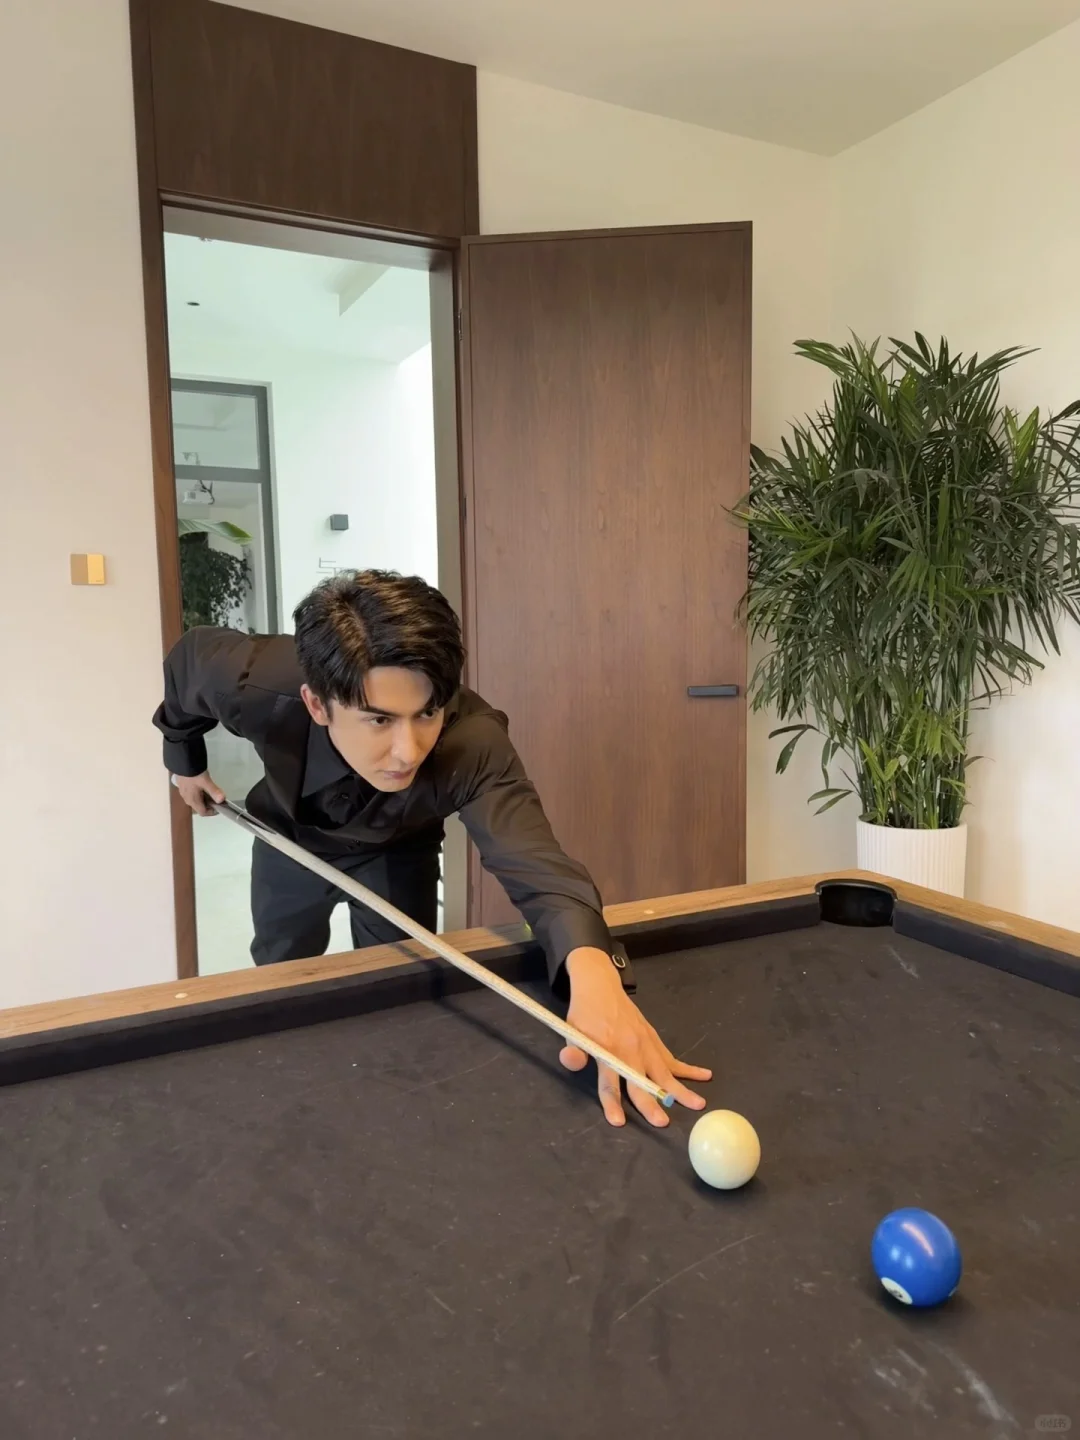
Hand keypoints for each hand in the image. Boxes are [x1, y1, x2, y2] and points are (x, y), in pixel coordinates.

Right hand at [172, 772, 224, 816]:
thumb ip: (214, 791)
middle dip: (209, 805)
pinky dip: (199, 793)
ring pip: (196, 800)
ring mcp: (183, 793)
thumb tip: (222, 800)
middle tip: (217, 797)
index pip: (203, 813)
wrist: (182, 762)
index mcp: (192, 800)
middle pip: (199, 807)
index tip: (220, 807)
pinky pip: (192, 794)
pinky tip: (203, 785)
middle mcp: (187, 799)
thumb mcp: (206, 782)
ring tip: (211, 791)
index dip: (212, 812)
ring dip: (204, 798)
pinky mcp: (183, 786)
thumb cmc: (194, 773)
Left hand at [560, 947, 711, 1127]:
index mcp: (607, 1050)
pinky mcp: (653, 1039)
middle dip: (652, 1103)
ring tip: (698, 1104)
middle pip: (641, 1081)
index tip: (618, 1122)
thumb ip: (573, 1051)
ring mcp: (645, 1044)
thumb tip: (570, 1061)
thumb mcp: (571, 1032)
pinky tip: (705, 1075)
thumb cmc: (584, 1014)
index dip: (612, 1102)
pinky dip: (688, 1068)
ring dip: (681, 1088)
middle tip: (663, 1123)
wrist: (600, 986)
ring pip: (664, 1071)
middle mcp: (629, 1049)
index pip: (609, 1082)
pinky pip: (672, 1058)